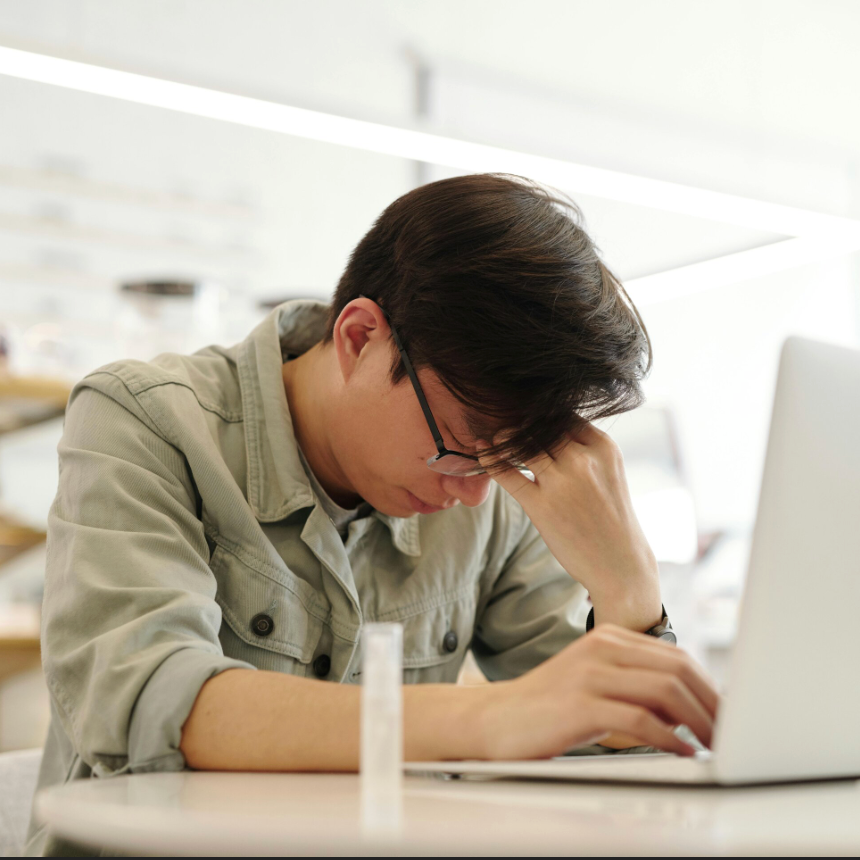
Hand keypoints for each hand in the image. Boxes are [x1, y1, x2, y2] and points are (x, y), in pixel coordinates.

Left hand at [478, 423, 660, 629]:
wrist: (620, 565)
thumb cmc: (611, 518)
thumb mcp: (608, 472)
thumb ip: (583, 449)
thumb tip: (546, 428)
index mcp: (603, 447)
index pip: (563, 414)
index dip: (541, 414)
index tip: (526, 416)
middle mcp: (583, 459)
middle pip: (539, 425)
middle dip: (520, 423)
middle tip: (504, 421)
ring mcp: (561, 482)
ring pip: (521, 442)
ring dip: (504, 437)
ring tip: (495, 438)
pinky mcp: (541, 505)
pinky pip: (506, 472)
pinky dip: (491, 458)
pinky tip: (482, 450)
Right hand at [482, 624, 719, 759]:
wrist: (496, 720)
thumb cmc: (549, 708)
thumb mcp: (596, 685)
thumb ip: (636, 686)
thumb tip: (690, 708)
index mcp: (609, 639)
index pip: (676, 656)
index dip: (709, 686)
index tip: (728, 713)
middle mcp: (602, 648)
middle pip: (677, 669)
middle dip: (712, 703)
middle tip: (731, 733)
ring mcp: (590, 673)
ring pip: (664, 690)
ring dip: (699, 721)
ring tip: (714, 744)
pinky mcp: (580, 704)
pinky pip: (640, 719)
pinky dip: (670, 739)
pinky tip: (682, 753)